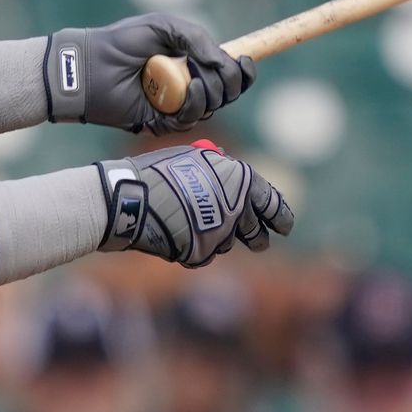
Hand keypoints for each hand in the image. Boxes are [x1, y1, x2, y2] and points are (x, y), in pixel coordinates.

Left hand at [46, 13, 254, 132]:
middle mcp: (186, 86)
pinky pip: (190, 119)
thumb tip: (226, 61)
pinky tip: (190, 89)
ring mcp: (174, 105)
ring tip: (197, 78)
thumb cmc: (122, 42)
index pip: (228, 73)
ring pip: (212, 107)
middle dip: (231, 82)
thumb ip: (198, 38)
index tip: (245, 61)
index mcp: (190, 63)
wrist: (92, 64)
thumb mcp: (164, 27)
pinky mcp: (161, 122)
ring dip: (213, 93)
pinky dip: (195, 104)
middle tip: (219, 70)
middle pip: (227, 93)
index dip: (242, 71)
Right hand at [93, 142, 294, 266]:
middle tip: (258, 242)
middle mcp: (237, 209)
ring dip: (218, 238)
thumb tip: (230, 171)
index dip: (281, 216)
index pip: (273, 203)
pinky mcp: (200, 253)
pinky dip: (194, 247)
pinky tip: (174, 233)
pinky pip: (203, 253)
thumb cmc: (157, 172)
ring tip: (190, 223)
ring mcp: (219, 234)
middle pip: (257, 232)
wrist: (127, 198)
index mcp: (240, 180)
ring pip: (227, 243)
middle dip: (257, 238)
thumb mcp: (194, 159)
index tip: (284, 226)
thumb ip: (219, 168)